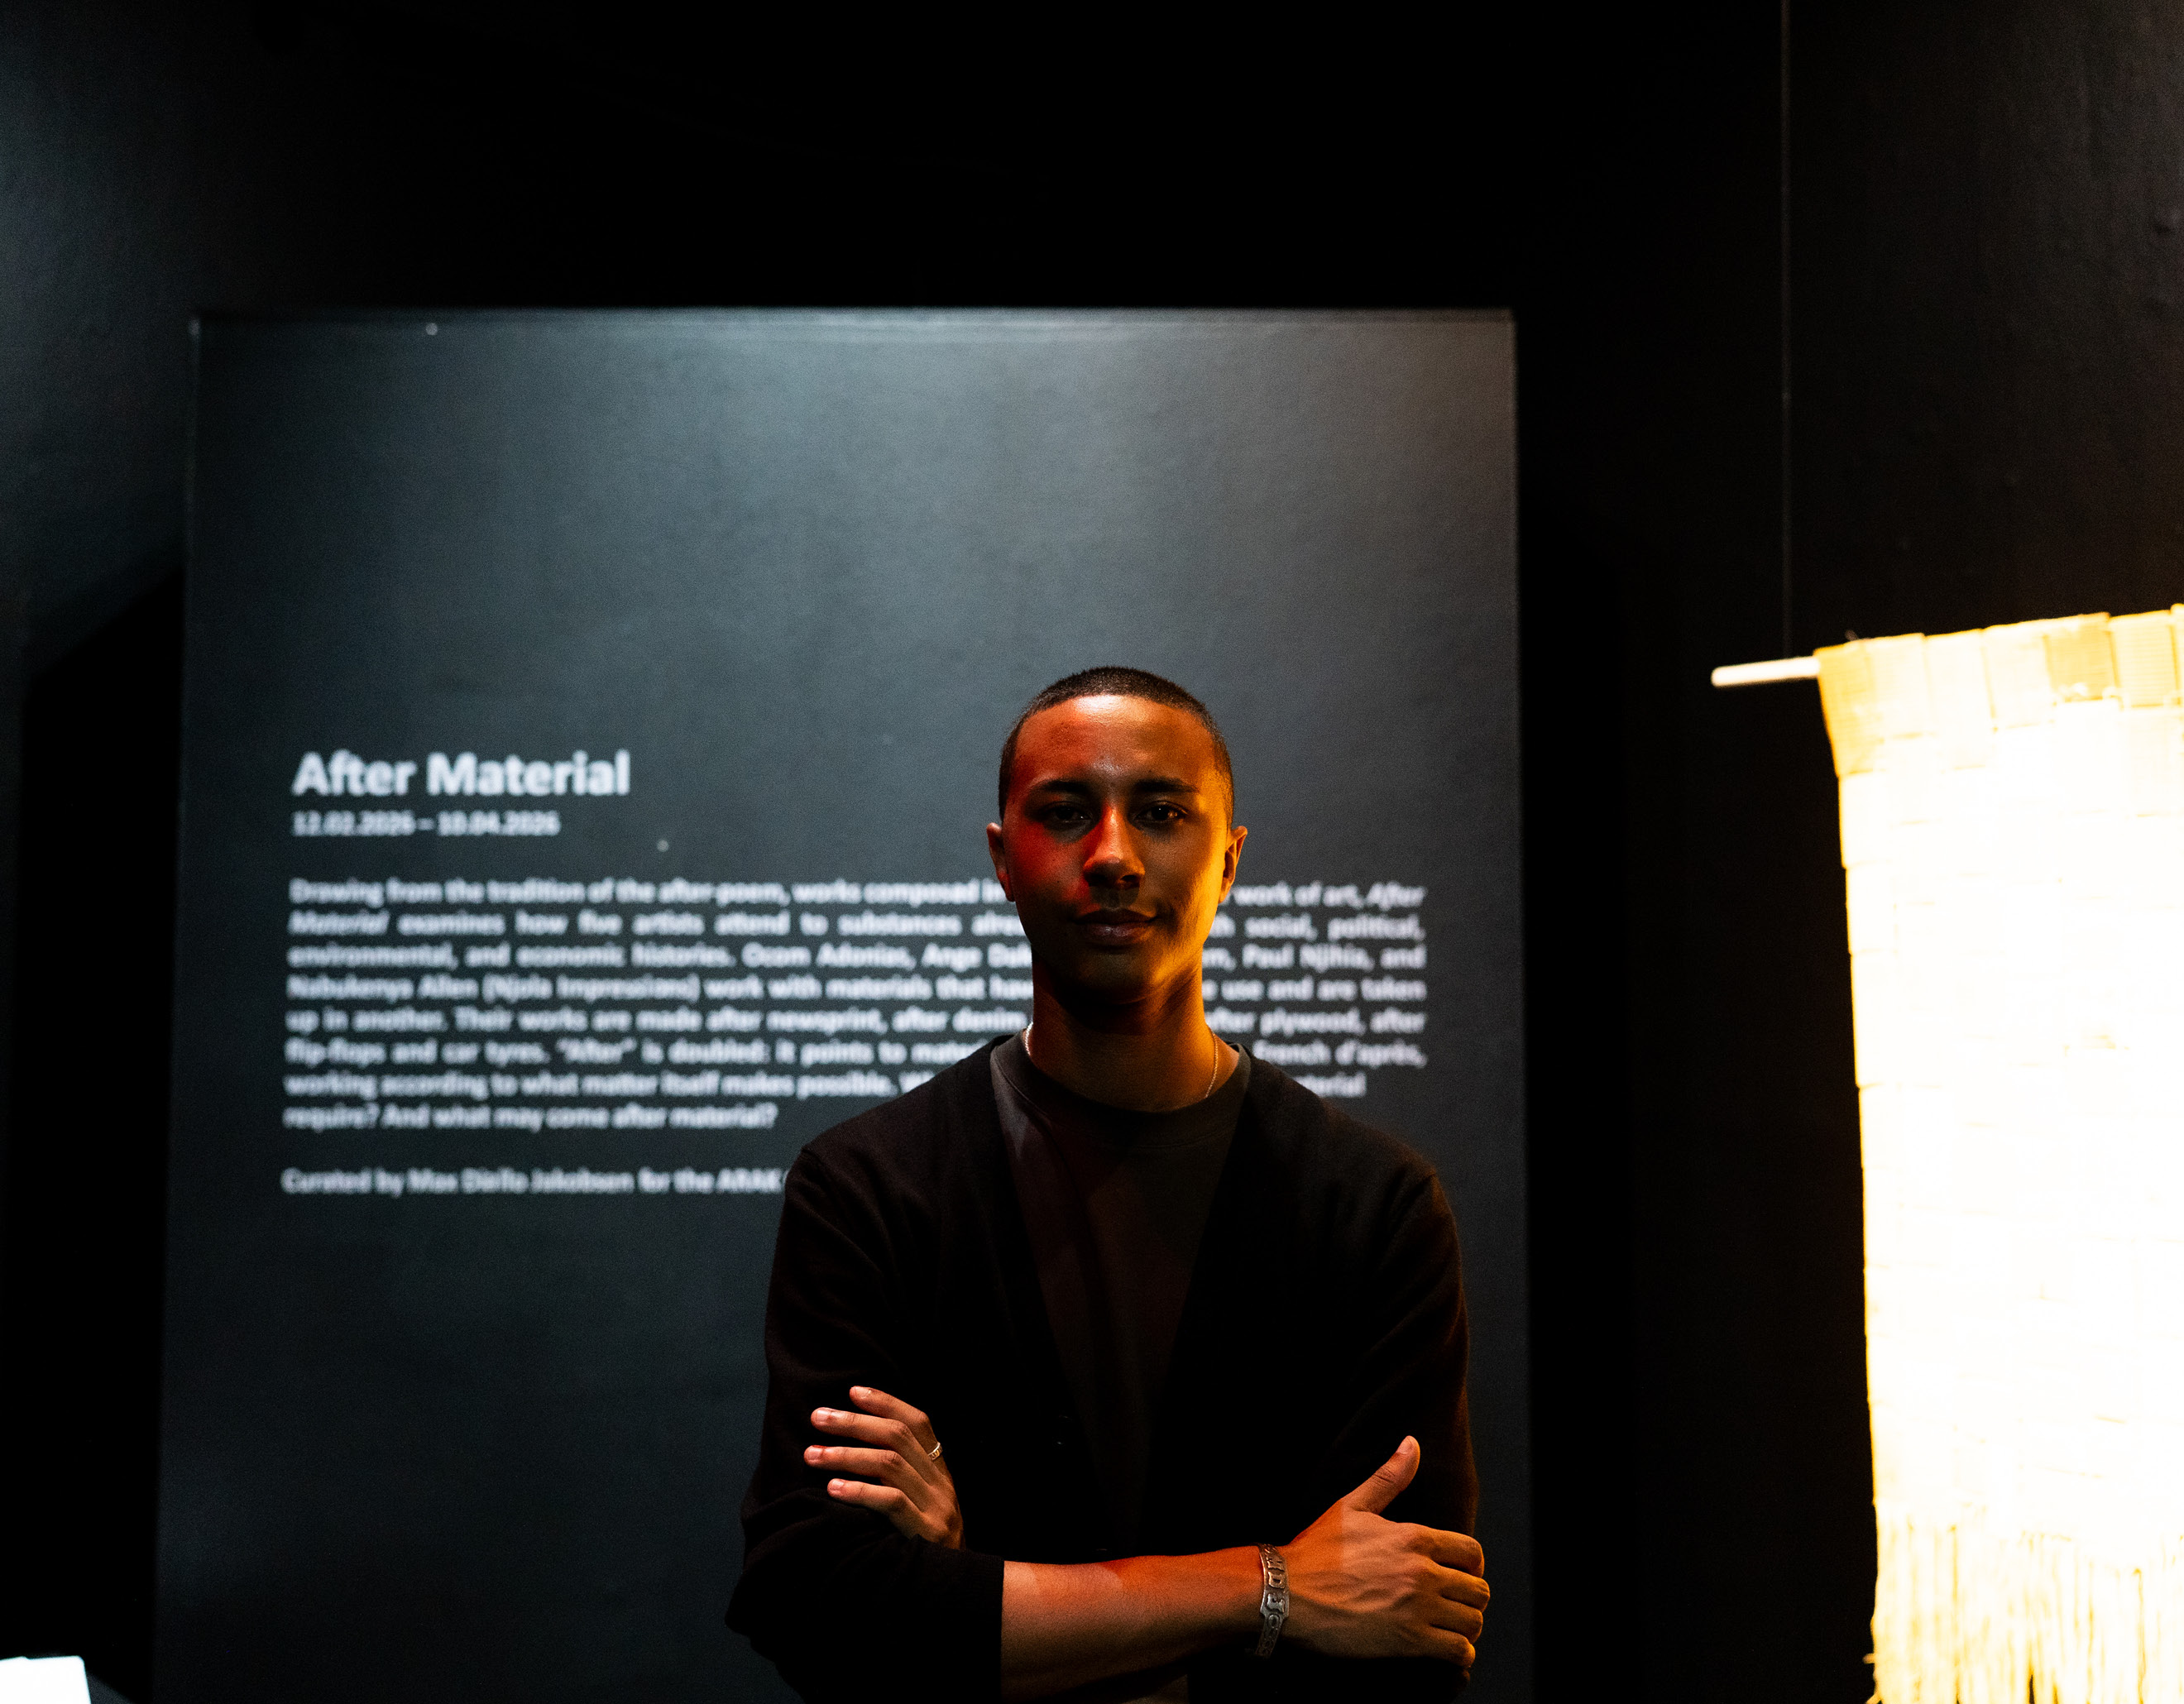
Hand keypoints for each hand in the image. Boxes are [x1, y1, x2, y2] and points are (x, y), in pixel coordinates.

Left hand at [807, 1385, 962, 1548]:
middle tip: (818, 1417)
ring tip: (812, 1454)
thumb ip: (898, 1479)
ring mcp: (936, 1508)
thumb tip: (852, 1447)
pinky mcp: (925, 1533)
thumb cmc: (922, 1547)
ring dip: (846, 1455)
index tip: (853, 1391)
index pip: (918, 1423)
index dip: (886, 1403)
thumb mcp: (920, 1506)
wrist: (955, 1593)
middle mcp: (941, 1485)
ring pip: (890, 1465)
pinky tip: (832, 1489)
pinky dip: (860, 1491)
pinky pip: (891, 1503)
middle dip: (854, 1423)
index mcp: (940, 1473)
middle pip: (898, 1437)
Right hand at [1278, 1437, 1488, 1669]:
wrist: (1286, 1594)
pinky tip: (1447, 1650)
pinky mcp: (1410, 1642)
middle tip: (1453, 1603)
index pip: (1472, 1552)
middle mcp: (1423, 1571)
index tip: (1460, 1574)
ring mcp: (1418, 1608)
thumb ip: (1389, 1477)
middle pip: (1478, 1589)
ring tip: (1450, 1627)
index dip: (1471, 1565)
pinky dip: (1460, 1653)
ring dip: (1466, 1626)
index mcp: (1414, 1537)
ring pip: (1472, 1621)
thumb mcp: (1351, 1506)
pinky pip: (1458, 1651)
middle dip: (1469, 1597)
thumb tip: (1412, 1444)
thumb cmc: (1315, 1551)